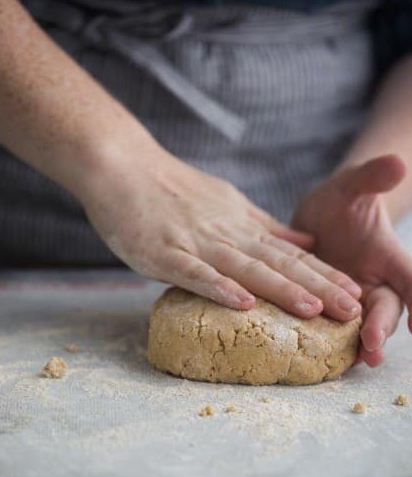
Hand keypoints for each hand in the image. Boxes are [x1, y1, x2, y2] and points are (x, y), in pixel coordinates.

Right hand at [81, 142, 360, 318]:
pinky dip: (219, 288)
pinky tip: (244, 304)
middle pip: (279, 263)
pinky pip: (195, 273)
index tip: (354, 293)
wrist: (122, 166)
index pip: (291, 252)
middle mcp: (226, 234)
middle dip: (318, 287)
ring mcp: (196, 243)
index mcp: (241, 225)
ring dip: (281, 288)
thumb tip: (305, 238)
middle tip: (351, 310)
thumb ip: (264, 225)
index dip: (324, 273)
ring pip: (245, 268)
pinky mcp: (164, 253)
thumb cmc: (171, 188)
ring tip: (313, 310)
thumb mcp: (227, 202)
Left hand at [293, 154, 409, 365]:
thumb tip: (398, 162)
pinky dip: (336, 345)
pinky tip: (326, 360)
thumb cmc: (341, 202)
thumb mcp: (351, 186)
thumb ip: (372, 177)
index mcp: (388, 256)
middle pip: (389, 309)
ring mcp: (355, 299)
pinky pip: (338, 331)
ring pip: (367, 326)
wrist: (318, 221)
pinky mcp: (331, 309)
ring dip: (365, 344)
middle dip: (383, 326)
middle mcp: (377, 283)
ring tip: (360, 360)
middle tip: (372, 342)